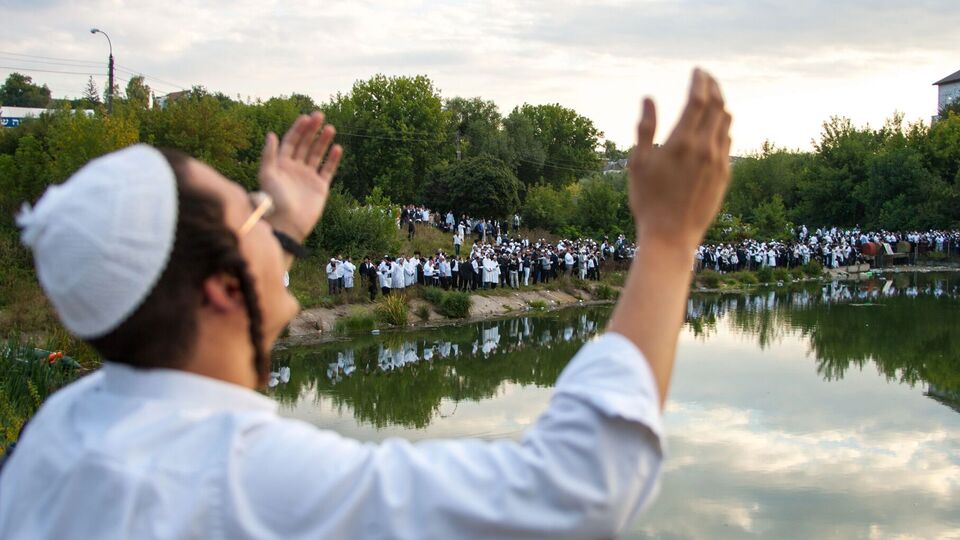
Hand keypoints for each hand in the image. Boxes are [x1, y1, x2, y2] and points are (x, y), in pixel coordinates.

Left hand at [258, 112, 342, 241]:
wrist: (287, 224)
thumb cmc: (274, 201)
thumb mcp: (267, 176)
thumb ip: (269, 155)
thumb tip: (272, 134)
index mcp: (281, 164)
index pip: (290, 141)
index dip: (297, 129)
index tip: (305, 118)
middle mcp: (295, 168)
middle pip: (304, 144)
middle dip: (312, 130)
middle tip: (320, 116)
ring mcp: (308, 177)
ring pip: (317, 154)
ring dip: (323, 141)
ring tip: (330, 128)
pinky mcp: (320, 187)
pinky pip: (327, 170)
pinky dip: (332, 159)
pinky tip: (337, 148)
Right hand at [628, 68, 731, 250]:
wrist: (671, 237)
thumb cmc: (648, 201)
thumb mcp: (638, 163)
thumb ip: (645, 129)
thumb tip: (648, 98)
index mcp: (682, 141)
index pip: (698, 99)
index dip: (700, 81)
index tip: (697, 71)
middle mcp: (705, 147)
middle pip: (718, 106)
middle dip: (714, 87)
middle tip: (706, 78)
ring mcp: (718, 161)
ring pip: (726, 123)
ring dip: (720, 106)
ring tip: (712, 100)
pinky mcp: (725, 175)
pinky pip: (728, 143)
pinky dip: (723, 128)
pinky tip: (715, 129)